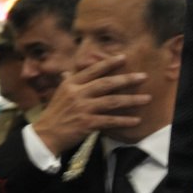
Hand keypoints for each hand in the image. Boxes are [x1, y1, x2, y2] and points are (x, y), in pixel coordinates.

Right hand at [29, 55, 151, 155]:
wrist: (46, 135)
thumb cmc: (54, 114)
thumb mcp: (59, 94)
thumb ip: (67, 81)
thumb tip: (69, 70)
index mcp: (71, 83)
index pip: (93, 70)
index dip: (109, 63)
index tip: (124, 57)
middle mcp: (77, 93)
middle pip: (106, 83)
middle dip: (127, 79)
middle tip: (143, 76)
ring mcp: (83, 108)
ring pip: (112, 101)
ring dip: (131, 100)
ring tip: (146, 98)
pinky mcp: (87, 123)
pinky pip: (110, 120)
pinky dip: (124, 120)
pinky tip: (136, 120)